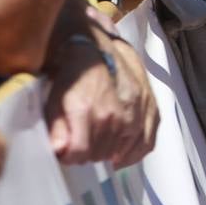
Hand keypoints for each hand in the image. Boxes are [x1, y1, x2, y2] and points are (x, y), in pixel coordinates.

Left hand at [44, 14, 157, 167]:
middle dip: (87, 152)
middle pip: (99, 154)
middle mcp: (114, 114)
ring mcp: (135, 114)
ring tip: (97, 143)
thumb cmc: (73, 75)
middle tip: (81, 141)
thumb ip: (55, 128)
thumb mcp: (54, 98)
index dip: (69, 156)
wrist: (98, 48)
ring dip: (107, 151)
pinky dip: (132, 153)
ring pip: (120, 152)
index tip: (65, 151)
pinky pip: (145, 144)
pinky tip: (120, 155)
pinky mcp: (150, 111)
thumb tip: (59, 152)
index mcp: (87, 110)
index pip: (79, 153)